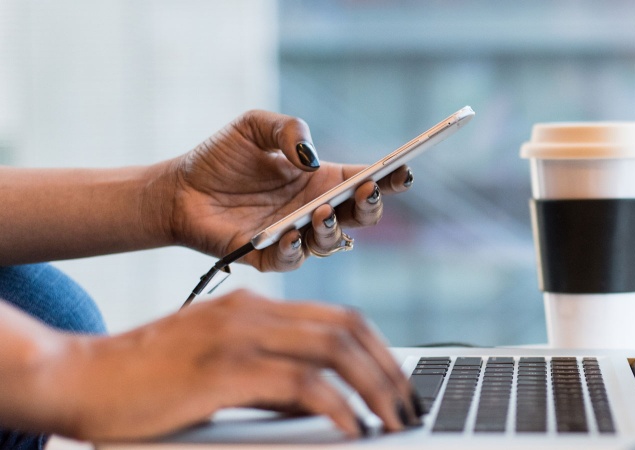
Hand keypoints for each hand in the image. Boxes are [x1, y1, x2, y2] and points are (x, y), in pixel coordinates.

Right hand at [46, 290, 416, 440]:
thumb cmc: (142, 382)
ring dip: (375, 388)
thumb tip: (321, 402)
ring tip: (393, 420)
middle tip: (409, 406)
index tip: (400, 383)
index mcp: (253, 306)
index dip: (380, 349)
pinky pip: (302, 384)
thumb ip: (268, 377)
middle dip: (390, 370)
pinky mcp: (224, 369)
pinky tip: (352, 428)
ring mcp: (238, 336)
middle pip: (348, 329)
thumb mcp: (217, 368)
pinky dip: (338, 406)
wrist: (75, 378)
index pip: (340, 317)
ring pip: (335, 350)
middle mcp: (252, 311)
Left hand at [160, 110, 413, 270]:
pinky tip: (290, 233)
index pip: (367, 181)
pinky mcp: (268, 257)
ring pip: (332, 243)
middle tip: (366, 191)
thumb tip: (310, 157)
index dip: (390, 178)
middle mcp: (315, 210)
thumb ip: (288, 129)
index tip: (403, 170)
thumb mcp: (254, 126)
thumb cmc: (220, 158)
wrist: (177, 189)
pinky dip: (295, 249)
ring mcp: (295, 236)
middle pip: (361, 217)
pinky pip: (291, 260)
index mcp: (322, 180)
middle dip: (371, 206)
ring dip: (333, 229)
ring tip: (321, 212)